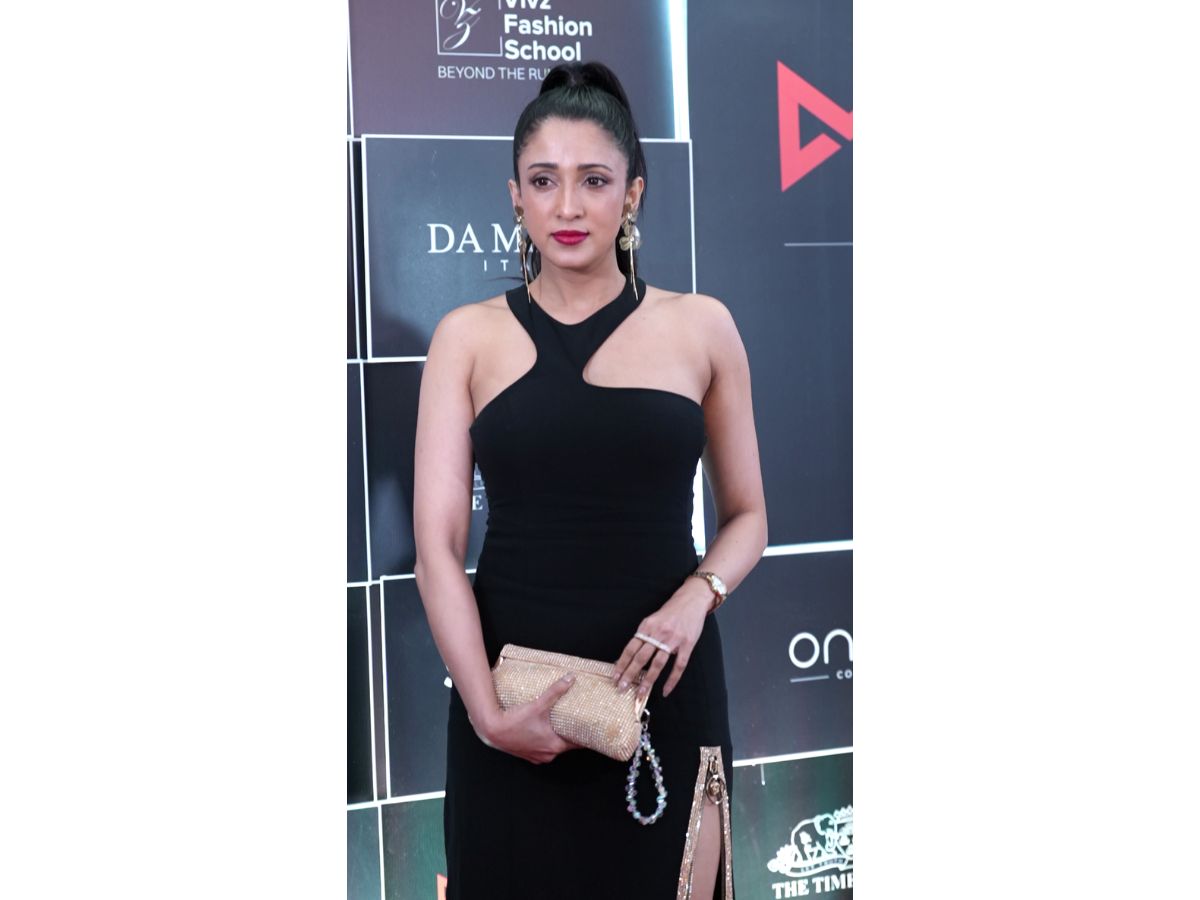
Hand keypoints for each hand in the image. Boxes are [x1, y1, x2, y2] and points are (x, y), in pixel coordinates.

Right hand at [477, 675, 581, 763]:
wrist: (493, 730)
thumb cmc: (514, 721)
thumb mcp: (538, 705)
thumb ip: (555, 691)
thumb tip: (570, 678)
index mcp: (554, 746)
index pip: (578, 743)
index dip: (586, 736)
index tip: (592, 729)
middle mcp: (547, 754)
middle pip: (566, 745)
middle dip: (572, 734)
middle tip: (579, 723)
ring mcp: (537, 756)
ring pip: (554, 747)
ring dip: (558, 738)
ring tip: (562, 725)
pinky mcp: (528, 755)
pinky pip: (542, 748)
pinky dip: (546, 741)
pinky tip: (544, 731)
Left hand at [612, 580, 711, 699]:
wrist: (691, 601)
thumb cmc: (670, 612)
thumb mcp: (652, 620)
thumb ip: (643, 636)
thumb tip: (630, 656)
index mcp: (647, 627)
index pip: (630, 648)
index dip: (622, 664)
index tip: (615, 677)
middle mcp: (658, 633)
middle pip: (641, 658)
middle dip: (630, 674)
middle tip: (622, 688)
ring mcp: (673, 640)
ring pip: (658, 664)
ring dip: (648, 680)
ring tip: (641, 693)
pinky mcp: (687, 645)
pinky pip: (679, 666)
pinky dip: (672, 680)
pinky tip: (665, 690)